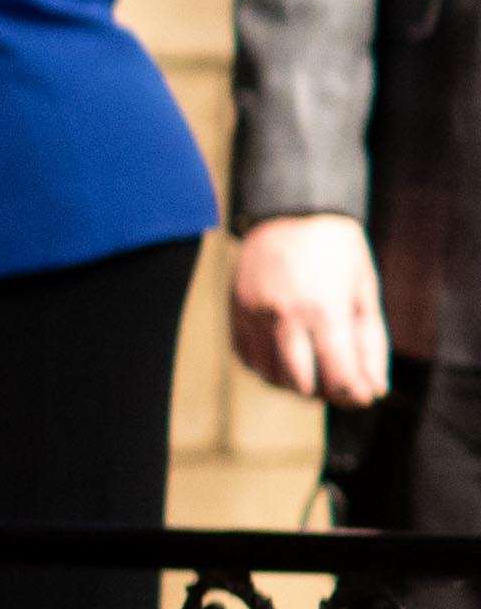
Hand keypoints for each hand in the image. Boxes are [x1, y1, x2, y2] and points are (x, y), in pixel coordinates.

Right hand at [234, 213, 393, 408]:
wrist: (289, 213)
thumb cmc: (337, 251)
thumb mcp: (364, 292)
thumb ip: (369, 343)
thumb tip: (373, 389)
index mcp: (323, 309)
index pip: (337, 376)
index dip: (353, 394)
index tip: (363, 396)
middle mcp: (283, 316)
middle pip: (302, 385)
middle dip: (325, 392)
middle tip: (340, 383)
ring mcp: (253, 316)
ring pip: (271, 377)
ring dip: (295, 382)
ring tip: (314, 369)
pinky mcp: (234, 314)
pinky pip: (248, 359)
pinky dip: (269, 368)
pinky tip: (286, 356)